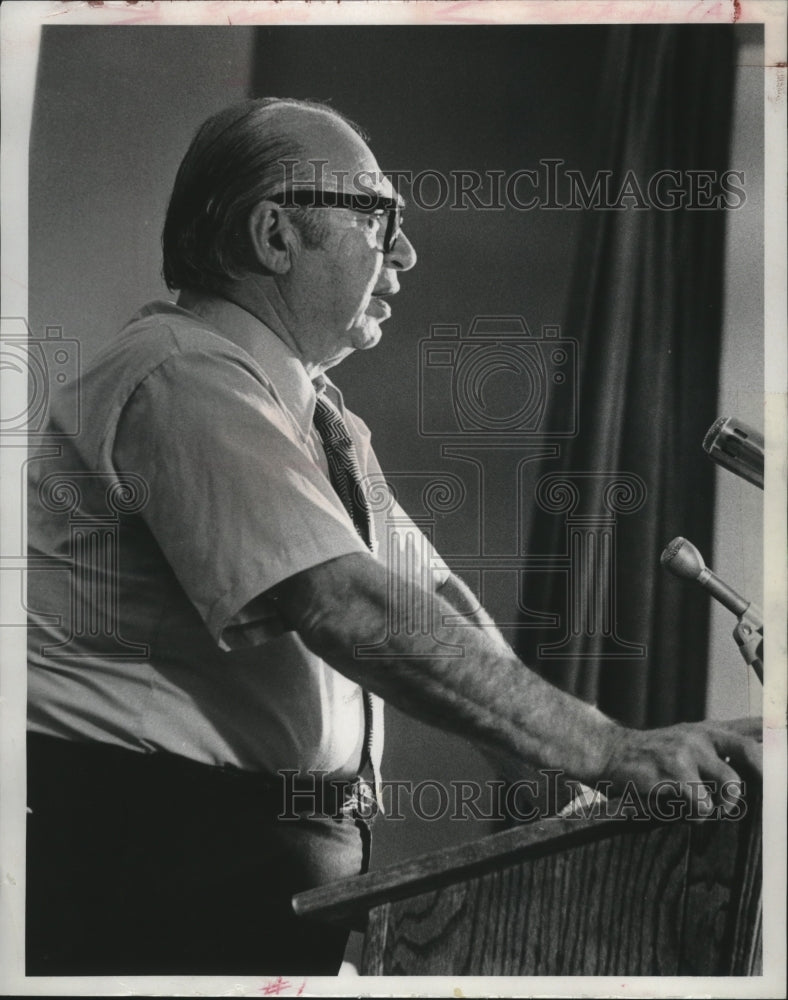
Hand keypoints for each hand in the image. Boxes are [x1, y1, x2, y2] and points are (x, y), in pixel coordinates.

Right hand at [599, 716, 761, 817]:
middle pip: (753, 753)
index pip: (759, 727)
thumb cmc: (659, 753)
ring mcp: (684, 753)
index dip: (780, 734)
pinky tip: (675, 804)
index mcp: (713, 729)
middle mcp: (702, 736)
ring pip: (728, 791)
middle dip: (766, 776)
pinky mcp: (667, 774)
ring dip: (718, 806)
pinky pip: (699, 806)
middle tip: (745, 793)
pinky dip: (692, 814)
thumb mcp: (694, 738)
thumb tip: (773, 738)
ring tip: (697, 802)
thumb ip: (731, 743)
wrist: (610, 751)